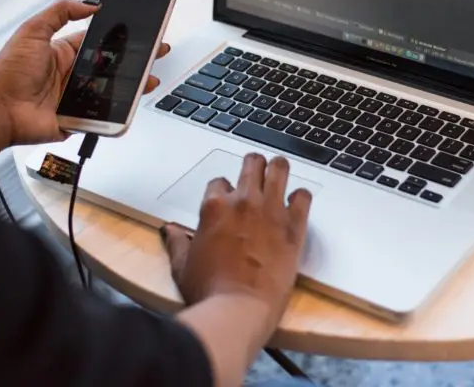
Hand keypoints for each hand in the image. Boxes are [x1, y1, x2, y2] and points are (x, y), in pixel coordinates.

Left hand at [0, 0, 169, 146]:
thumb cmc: (8, 72)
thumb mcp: (32, 30)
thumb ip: (59, 12)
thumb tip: (89, 3)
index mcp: (63, 52)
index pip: (99, 41)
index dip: (120, 36)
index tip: (139, 29)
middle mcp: (73, 73)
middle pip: (112, 65)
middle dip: (135, 59)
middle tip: (156, 51)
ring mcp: (77, 97)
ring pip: (113, 89)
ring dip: (134, 84)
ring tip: (151, 77)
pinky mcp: (79, 118)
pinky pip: (104, 114)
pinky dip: (119, 110)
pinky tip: (133, 100)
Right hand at [162, 154, 311, 335]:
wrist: (238, 309)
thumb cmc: (209, 291)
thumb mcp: (182, 266)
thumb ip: (177, 243)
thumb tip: (170, 231)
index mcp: (214, 208)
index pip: (219, 182)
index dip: (224, 190)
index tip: (228, 200)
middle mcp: (243, 202)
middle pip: (252, 164)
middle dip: (254, 166)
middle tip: (257, 173)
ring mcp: (270, 210)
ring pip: (279, 168)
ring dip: (279, 169)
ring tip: (280, 173)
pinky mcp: (294, 226)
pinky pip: (303, 196)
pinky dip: (301, 197)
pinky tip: (297, 204)